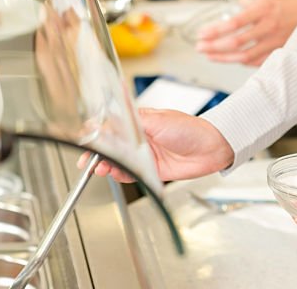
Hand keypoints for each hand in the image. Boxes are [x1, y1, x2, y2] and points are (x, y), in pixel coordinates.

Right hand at [79, 107, 233, 181]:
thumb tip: (111, 120)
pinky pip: (132, 174)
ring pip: (120, 161)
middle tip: (88, 161)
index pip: (113, 126)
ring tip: (102, 169)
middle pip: (113, 146)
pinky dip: (122, 175)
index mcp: (140, 121)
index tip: (86, 139)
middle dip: (99, 154)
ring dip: (109, 165)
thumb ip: (133, 123)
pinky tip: (116, 174)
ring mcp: (145, 154)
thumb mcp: (158, 121)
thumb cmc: (188, 128)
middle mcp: (140, 138)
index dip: (98, 134)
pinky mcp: (151, 170)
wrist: (210, 148)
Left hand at [197, 0, 296, 65]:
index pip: (234, 23)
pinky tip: (231, 59)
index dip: (215, 31)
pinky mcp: (280, 50)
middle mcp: (269, 27)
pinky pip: (258, 61)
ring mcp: (275, 41)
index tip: (202, 33)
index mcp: (264, 9)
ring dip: (224, 57)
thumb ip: (249, 0)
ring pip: (245, 56)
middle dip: (214, 46)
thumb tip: (234, 8)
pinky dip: (242, 62)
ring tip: (210, 55)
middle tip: (200, 46)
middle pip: (236, 42)